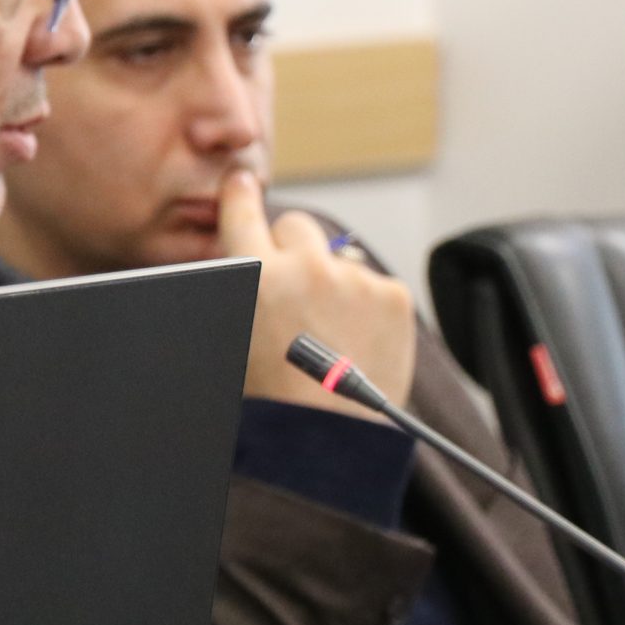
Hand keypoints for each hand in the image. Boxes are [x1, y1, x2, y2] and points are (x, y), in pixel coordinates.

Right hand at [216, 171, 416, 420]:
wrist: (326, 442)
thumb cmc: (268, 400)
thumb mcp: (231, 335)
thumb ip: (239, 288)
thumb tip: (246, 256)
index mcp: (253, 275)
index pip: (242, 209)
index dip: (240, 193)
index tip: (242, 182)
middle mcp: (304, 268)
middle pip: (296, 225)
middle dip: (291, 248)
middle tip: (292, 291)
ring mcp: (354, 279)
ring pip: (339, 257)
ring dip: (332, 279)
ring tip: (328, 330)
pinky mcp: (393, 296)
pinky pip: (374, 284)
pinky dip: (366, 304)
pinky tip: (355, 339)